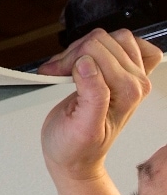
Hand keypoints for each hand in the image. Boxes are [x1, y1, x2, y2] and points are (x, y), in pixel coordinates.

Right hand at [38, 28, 160, 180]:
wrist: (76, 157)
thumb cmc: (76, 146)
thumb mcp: (82, 128)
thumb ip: (92, 96)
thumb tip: (87, 64)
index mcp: (128, 93)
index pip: (97, 50)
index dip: (71, 59)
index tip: (59, 74)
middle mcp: (135, 83)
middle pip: (101, 40)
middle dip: (73, 53)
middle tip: (60, 72)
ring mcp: (130, 76)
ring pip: (108, 37)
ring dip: (81, 48)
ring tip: (68, 67)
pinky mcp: (122, 72)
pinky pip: (124, 43)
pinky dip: (101, 45)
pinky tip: (87, 60)